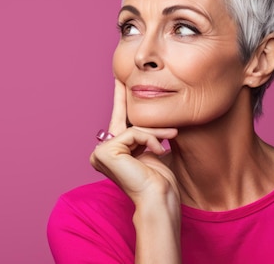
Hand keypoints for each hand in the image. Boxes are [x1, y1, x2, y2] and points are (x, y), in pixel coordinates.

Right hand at [90, 79, 178, 205]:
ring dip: (156, 132)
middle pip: (122, 120)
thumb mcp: (153, 149)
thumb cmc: (160, 181)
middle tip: (122, 73)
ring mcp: (100, 153)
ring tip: (172, 137)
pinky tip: (159, 149)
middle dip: (123, 95)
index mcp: (113, 152)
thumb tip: (151, 111)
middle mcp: (102, 152)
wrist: (159, 199)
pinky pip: (133, 133)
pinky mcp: (105, 152)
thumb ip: (147, 134)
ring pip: (133, 127)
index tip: (121, 80)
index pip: (121, 123)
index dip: (121, 100)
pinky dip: (150, 139)